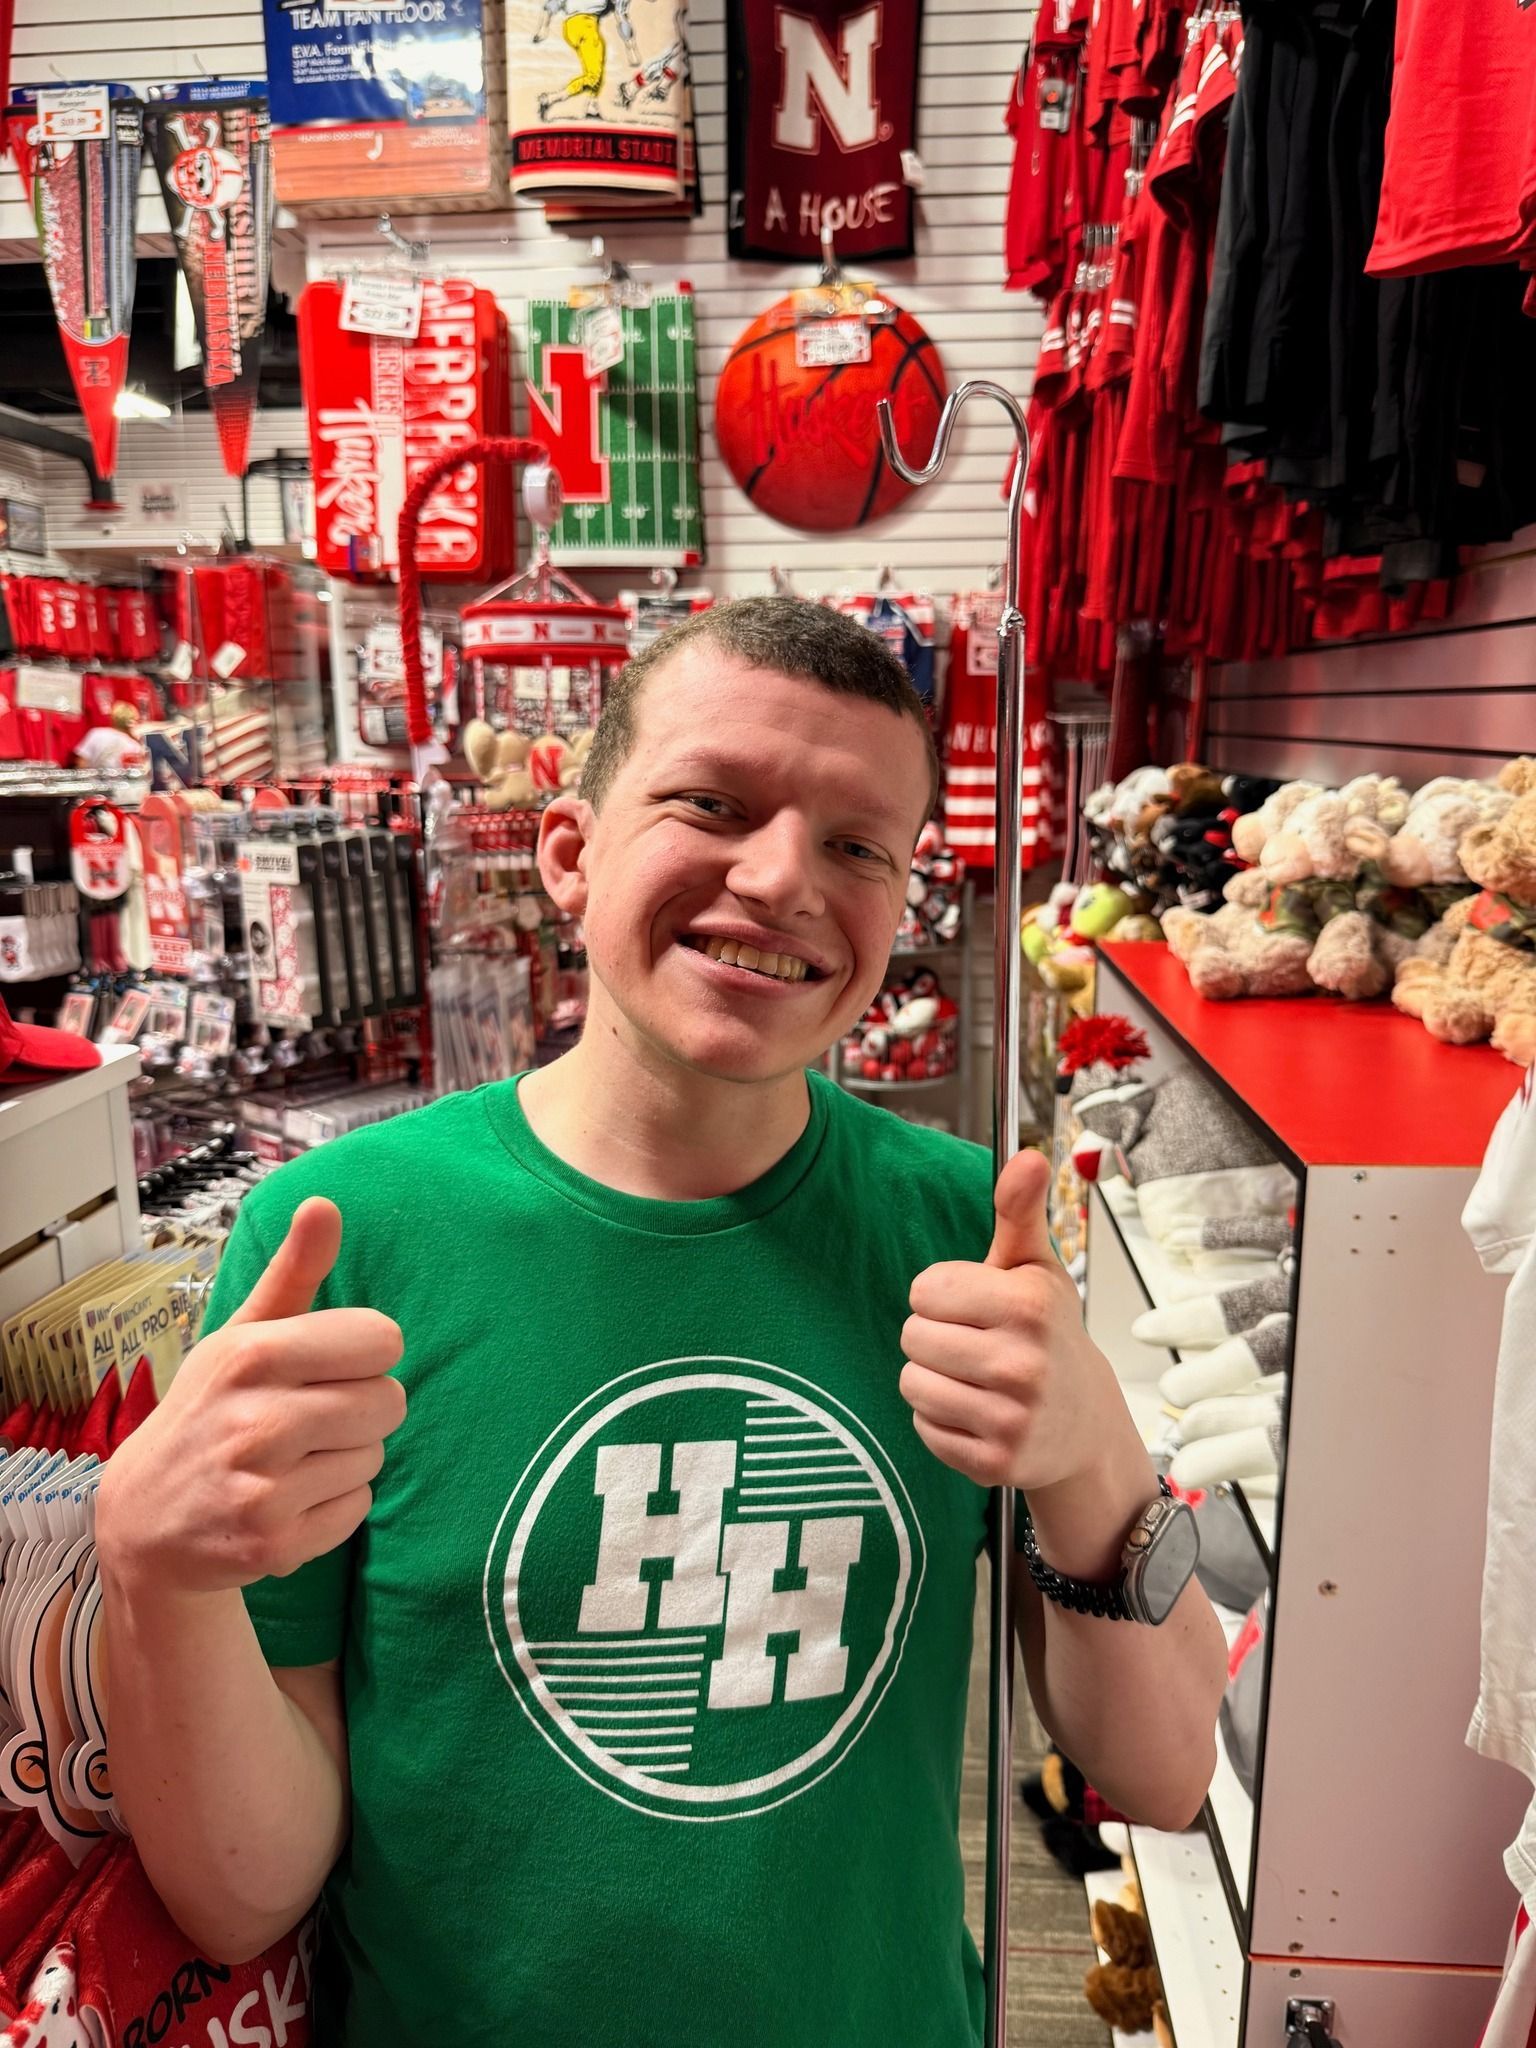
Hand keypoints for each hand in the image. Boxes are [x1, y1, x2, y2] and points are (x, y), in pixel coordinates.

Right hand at [96, 1199, 405, 1596]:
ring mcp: (262, 1491)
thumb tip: (325, 1203)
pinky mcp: (273, 1547)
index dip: (365, 1353)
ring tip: (292, 1458)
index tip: (331, 1364)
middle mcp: (255, 1422)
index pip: (382, 1339)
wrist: (145, 1519)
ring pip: (376, 1456)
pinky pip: (358, 1508)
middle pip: (389, 1401)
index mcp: (252, 1356)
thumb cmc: (210, 1409)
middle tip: (312, 1416)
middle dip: (362, 1407)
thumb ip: (294, 1272)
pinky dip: (335, 1505)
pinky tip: (289, 1499)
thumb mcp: (241, 1334)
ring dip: (347, 1457)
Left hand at [900, 1151, 1146, 1511]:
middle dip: (934, 1336)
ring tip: (971, 1377)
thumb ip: (1019, 1212)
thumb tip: (1028, 1155)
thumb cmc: (1051, 1337)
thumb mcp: (1037, 1268)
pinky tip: (975, 1412)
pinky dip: (939, 1421)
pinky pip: (923, 1429)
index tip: (973, 1306)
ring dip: (931, 1378)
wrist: (1086, 1426)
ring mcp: (1010, 1419)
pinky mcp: (993, 1463)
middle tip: (974, 1344)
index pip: (923, 1290)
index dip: (940, 1295)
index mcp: (1028, 1306)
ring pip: (911, 1383)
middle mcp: (1022, 1364)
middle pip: (911, 1336)